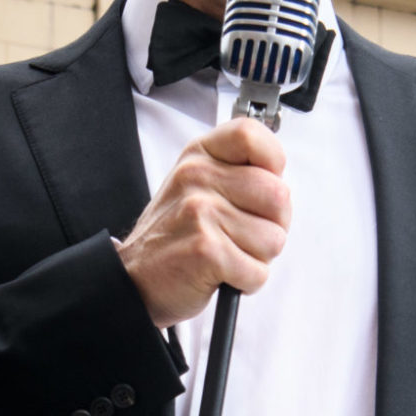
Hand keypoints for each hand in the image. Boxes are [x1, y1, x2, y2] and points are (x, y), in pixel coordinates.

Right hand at [117, 119, 290, 328]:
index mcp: (200, 155)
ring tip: (228, 254)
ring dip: (258, 257)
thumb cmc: (176, 235)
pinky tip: (222, 273)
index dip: (272, 164)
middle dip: (273, 225)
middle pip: (278, 195)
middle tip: (243, 235)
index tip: (260, 188)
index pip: (252, 135)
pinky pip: (258, 271)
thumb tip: (282, 183)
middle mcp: (197, 177)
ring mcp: (200, 211)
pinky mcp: (206, 250)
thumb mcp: (198, 186)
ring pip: (274, 238)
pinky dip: (247, 281)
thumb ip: (240, 173)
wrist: (134, 280)